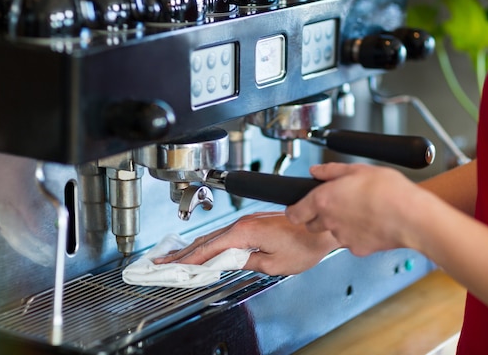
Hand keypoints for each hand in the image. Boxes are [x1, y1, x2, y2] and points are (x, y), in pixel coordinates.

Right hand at [153, 211, 339, 275]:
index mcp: (245, 232)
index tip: (172, 265)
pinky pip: (226, 233)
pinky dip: (211, 242)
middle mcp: (243, 223)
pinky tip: (206, 248)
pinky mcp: (254, 222)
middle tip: (164, 261)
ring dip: (196, 246)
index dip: (188, 258)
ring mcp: (248, 221)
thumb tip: (230, 264)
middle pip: (207, 239)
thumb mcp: (275, 264)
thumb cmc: (305, 243)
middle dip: (184, 251)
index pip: (209, 248)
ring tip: (178, 256)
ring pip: (215, 235)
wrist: (323, 224)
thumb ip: (248, 263)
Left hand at [285, 162, 429, 256]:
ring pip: (332, 232)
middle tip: (335, 206)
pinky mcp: (357, 249)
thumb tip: (316, 171)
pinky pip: (351, 242)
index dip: (295, 209)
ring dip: (340, 224)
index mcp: (323, 200)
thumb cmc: (389, 192)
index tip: (298, 207)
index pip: (294, 212)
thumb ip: (331, 171)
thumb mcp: (358, 169)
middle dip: (317, 216)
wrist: (412, 217)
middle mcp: (329, 221)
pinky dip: (357, 235)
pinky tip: (371, 224)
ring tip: (360, 211)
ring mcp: (343, 237)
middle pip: (310, 224)